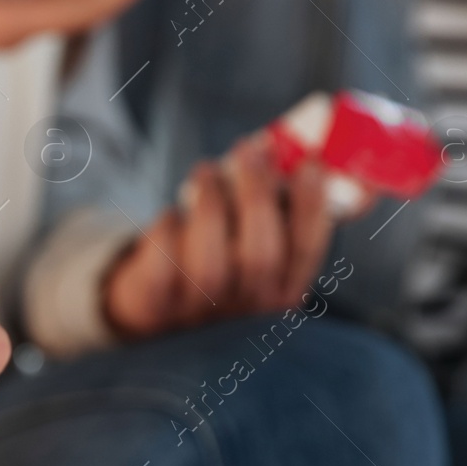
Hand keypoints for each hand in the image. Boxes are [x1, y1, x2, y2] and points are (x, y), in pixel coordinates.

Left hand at [104, 135, 333, 337]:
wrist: (155, 308)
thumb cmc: (213, 259)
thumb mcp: (248, 242)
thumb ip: (273, 209)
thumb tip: (290, 155)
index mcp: (280, 293)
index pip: (305, 253)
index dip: (311, 207)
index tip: (310, 162)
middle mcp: (245, 311)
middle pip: (261, 257)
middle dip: (257, 195)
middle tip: (248, 150)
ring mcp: (200, 315)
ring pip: (210, 265)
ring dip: (210, 204)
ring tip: (206, 171)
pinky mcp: (156, 308)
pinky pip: (164, 268)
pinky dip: (167, 230)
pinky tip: (172, 215)